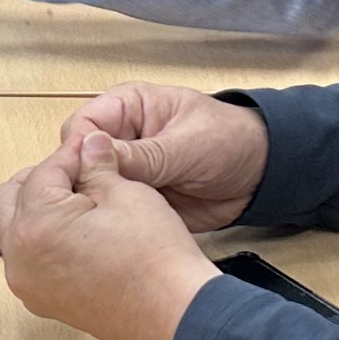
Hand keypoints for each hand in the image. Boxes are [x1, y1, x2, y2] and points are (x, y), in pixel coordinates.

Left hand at [0, 133, 212, 339]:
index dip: (70, 155)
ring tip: (81, 199)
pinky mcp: (45, 302)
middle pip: (9, 200)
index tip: (90, 147)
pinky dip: (45, 238)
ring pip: (15, 232)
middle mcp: (20, 260)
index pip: (41, 174)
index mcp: (34, 227)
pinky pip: (30, 260)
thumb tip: (89, 143)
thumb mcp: (126, 194)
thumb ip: (97, 166)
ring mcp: (29, 286)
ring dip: (37, 209)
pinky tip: (80, 230)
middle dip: (39, 179)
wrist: (175, 315)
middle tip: (78, 170)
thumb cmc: (155, 259)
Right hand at [57, 83, 270, 231]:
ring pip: (91, 188)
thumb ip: (145, 154)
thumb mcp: (187, 145)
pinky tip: (114, 232)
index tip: (81, 175)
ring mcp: (127, 170)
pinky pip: (111, 210)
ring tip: (102, 222)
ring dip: (95, 204)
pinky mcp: (135, 197)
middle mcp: (121, 138)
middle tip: (90, 204)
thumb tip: (97, 155)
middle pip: (79, 159)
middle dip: (82, 181)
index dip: (76, 151)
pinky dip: (111, 221)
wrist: (261, 176)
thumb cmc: (231, 141)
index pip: (83, 125)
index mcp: (129, 108)